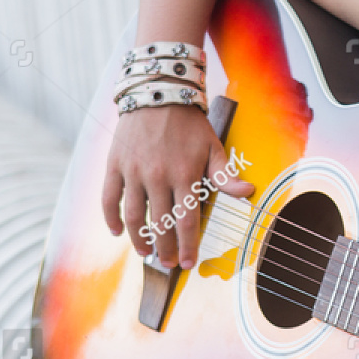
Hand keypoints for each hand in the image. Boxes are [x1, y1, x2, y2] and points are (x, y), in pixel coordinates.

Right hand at [101, 104, 252, 267]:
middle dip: (165, 249)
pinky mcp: (115, 165)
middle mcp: (158, 177)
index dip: (188, 246)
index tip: (188, 264)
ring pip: (134, 216)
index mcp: (185, 175)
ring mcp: (134, 172)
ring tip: (146, 253)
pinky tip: (117, 232)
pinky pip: (109, 198)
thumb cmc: (189, 125)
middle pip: (161, 224)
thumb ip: (226, 175)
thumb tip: (248, 193)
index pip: (188, 221)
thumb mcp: (213, 147)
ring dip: (139, 239)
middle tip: (168, 264)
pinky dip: (111, 218)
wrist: (157, 94)